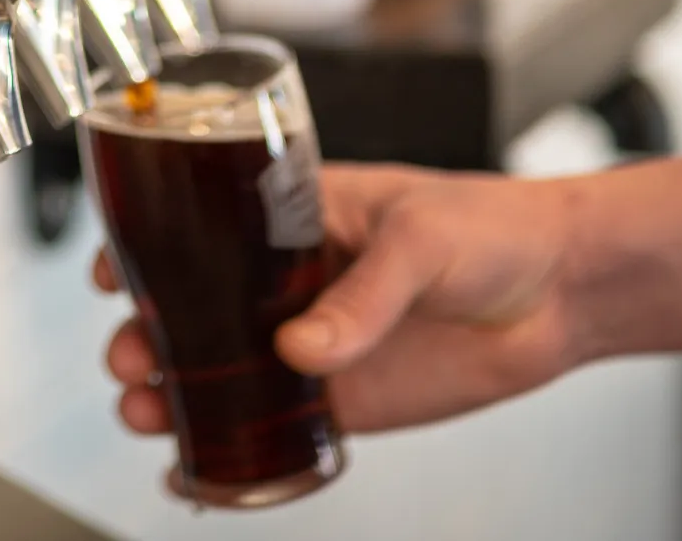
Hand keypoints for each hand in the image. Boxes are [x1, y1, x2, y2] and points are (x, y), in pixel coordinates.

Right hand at [98, 163, 589, 434]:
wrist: (565, 292)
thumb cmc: (496, 229)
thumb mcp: (422, 238)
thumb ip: (364, 295)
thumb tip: (304, 347)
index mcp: (298, 214)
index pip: (203, 223)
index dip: (149, 245)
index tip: (116, 269)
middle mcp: (293, 279)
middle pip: (194, 304)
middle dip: (146, 329)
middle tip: (131, 354)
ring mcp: (314, 341)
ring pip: (220, 368)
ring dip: (171, 388)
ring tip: (145, 409)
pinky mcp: (344, 399)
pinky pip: (274, 427)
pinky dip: (228, 449)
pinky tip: (194, 466)